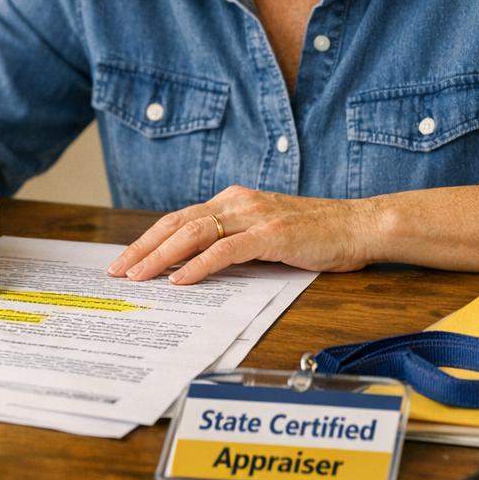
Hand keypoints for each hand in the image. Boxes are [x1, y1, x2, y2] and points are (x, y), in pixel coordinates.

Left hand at [106, 185, 379, 284]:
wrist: (359, 226)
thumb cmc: (316, 236)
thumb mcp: (265, 236)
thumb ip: (234, 243)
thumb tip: (196, 266)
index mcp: (233, 200)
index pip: (180, 219)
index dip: (150, 239)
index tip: (126, 259)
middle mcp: (238, 202)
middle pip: (178, 223)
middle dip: (144, 247)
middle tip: (118, 270)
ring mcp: (254, 216)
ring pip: (195, 233)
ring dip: (162, 255)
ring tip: (139, 275)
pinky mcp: (272, 234)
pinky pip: (226, 249)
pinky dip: (199, 264)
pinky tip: (181, 279)